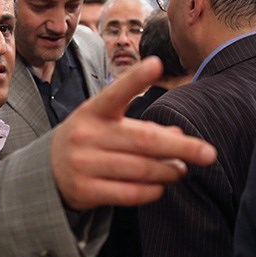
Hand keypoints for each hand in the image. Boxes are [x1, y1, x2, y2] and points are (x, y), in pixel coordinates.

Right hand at [51, 57, 216, 209]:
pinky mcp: (86, 191)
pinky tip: (160, 186)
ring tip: (182, 170)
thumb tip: (182, 138)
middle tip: (209, 153)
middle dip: (182, 148)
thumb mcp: (106, 126)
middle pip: (144, 140)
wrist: (47, 175)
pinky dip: (153, 190)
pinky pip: (130, 193)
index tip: (157, 63)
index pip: (116, 92)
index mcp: (93, 112)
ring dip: (169, 171)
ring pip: (141, 169)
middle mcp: (87, 136)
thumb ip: (141, 128)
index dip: (136, 79)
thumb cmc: (89, 142)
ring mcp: (84, 164)